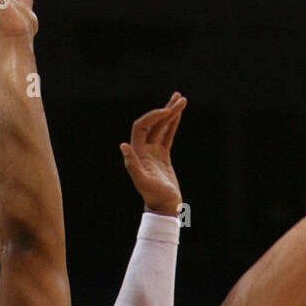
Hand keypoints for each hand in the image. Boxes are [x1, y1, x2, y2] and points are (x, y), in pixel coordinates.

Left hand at [120, 95, 186, 216]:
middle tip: (179, 97)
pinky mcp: (162, 156)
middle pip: (154, 122)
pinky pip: (168, 135)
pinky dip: (173, 124)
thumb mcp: (143, 182)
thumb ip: (132, 165)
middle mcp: (144, 149)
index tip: (167, 111)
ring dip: (171, 113)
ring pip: (162, 127)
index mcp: (138, 152)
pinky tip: (179, 114)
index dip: (153, 116)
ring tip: (182, 99)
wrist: (164, 208)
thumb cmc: (154, 197)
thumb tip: (123, 146)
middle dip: (166, 109)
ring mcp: (153, 151)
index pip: (143, 126)